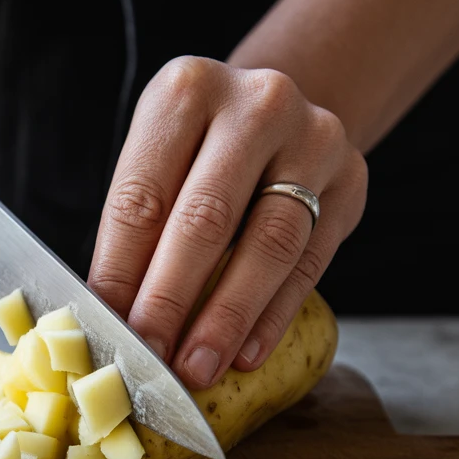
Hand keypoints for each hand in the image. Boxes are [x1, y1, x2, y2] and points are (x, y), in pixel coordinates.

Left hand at [89, 57, 366, 388]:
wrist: (280, 113)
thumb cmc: (200, 149)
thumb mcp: (160, 159)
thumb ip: (137, 226)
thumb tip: (109, 317)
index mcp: (185, 91)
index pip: (142, 196)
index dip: (121, 271)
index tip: (108, 329)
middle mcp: (255, 105)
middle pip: (205, 219)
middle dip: (171, 300)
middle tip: (151, 359)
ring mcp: (313, 139)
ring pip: (267, 244)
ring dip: (226, 318)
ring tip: (197, 367)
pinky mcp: (350, 182)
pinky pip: (309, 263)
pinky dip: (273, 315)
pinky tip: (245, 353)